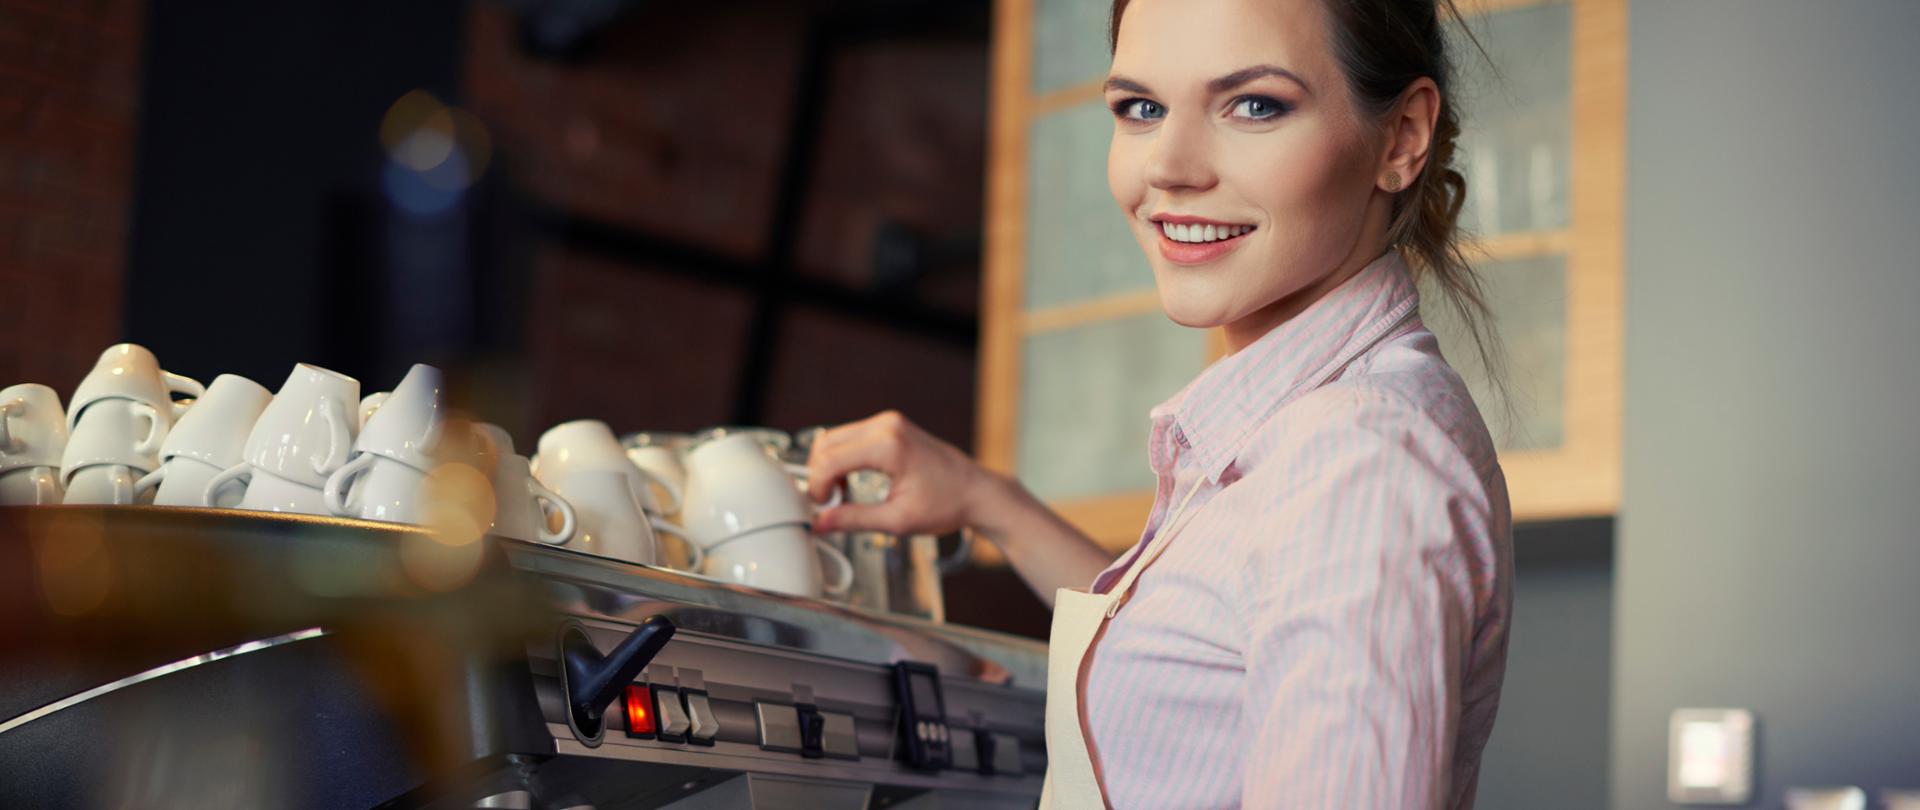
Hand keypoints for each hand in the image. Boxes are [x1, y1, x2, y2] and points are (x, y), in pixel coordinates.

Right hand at [804, 411, 998, 535]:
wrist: (977, 492)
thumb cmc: (948, 504)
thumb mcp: (898, 520)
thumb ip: (854, 520)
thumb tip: (821, 523)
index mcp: (889, 446)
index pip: (830, 460)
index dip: (817, 487)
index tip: (821, 508)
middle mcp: (887, 426)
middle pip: (826, 445)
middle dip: (820, 477)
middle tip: (830, 505)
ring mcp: (888, 422)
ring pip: (835, 439)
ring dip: (829, 468)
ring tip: (843, 496)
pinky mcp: (890, 426)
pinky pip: (851, 438)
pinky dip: (842, 460)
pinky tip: (853, 482)